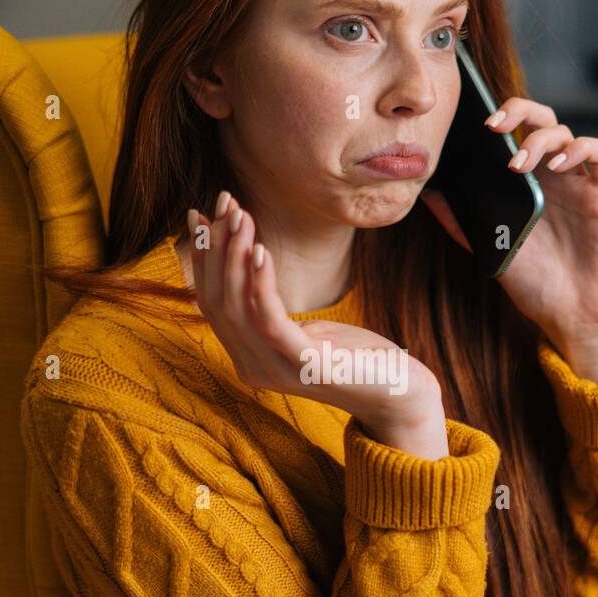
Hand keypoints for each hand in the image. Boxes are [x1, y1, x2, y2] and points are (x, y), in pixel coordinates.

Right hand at [187, 196, 448, 454]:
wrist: (397, 393)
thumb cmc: (353, 356)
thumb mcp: (305, 328)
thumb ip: (271, 308)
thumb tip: (250, 259)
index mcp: (248, 358)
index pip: (210, 303)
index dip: (203, 258)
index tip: (201, 214)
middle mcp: (252, 368)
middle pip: (217, 302)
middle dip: (216, 248)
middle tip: (225, 203)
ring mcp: (276, 370)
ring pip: (237, 307)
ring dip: (236, 256)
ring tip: (242, 217)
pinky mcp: (305, 365)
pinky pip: (269, 320)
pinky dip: (261, 282)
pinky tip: (261, 250)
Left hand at [420, 97, 597, 382]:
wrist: (575, 316)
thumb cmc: (536, 283)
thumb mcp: (490, 249)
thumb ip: (461, 220)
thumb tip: (425, 191)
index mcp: (525, 183)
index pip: (513, 132)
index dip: (497, 116)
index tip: (470, 123)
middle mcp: (552, 176)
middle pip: (542, 119)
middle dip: (518, 110)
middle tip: (492, 126)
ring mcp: (578, 184)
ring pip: (566, 133)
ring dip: (539, 139)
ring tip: (518, 165)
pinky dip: (579, 149)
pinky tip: (558, 165)